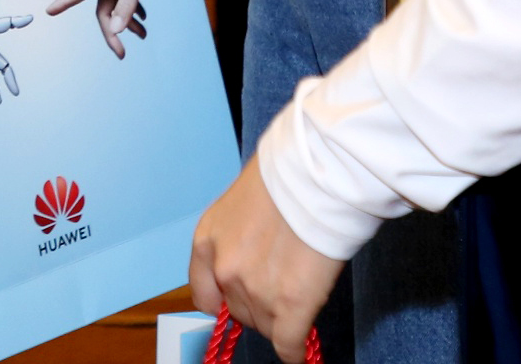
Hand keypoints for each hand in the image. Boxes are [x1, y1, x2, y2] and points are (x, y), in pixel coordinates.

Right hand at [46, 0, 181, 57]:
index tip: (48, 11)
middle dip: (111, 34)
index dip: (63, 3)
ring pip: (116, 6)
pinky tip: (143, 18)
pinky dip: (133, 10)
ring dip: (127, 23)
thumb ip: (128, 4)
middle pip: (103, 11)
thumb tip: (116, 30)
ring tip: (143, 36)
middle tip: (121, 54)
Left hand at [193, 158, 344, 363]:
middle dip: (259, 306)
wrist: (316, 173)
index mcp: (207, 241)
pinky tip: (301, 350)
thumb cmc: (286, 174)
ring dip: (281, 320)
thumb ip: (239, 237)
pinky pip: (288, 345)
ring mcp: (256, 291)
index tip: (237, 302)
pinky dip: (296, 351)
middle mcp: (224, 270)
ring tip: (301, 297)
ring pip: (266, 328)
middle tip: (283, 285)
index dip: (224, 302)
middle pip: (239, 312)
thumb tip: (253, 256)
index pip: (204, 295)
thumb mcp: (242, 202)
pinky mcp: (290, 306)